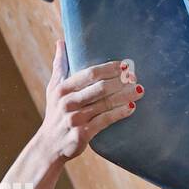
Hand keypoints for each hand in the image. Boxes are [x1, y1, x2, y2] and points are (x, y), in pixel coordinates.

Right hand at [38, 39, 141, 160]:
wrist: (49, 146)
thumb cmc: (54, 114)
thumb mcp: (53, 89)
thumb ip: (59, 66)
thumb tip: (61, 41)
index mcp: (62, 89)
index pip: (89, 74)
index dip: (109, 68)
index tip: (124, 65)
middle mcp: (68, 103)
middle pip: (99, 88)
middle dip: (120, 81)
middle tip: (135, 77)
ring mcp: (75, 119)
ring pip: (105, 104)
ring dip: (124, 96)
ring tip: (139, 90)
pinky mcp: (82, 134)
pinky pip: (105, 121)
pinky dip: (120, 113)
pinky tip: (131, 107)